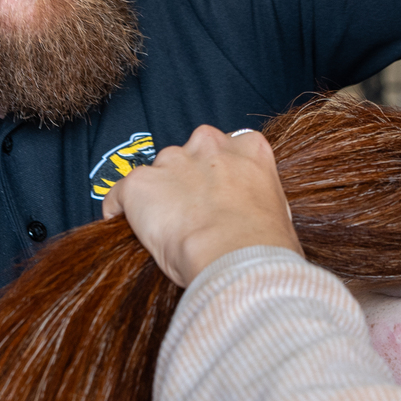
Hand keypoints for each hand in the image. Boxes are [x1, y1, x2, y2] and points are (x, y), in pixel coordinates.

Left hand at [103, 126, 300, 285]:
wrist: (236, 256)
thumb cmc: (265, 245)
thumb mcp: (279, 212)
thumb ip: (260, 199)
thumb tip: (254, 217)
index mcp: (249, 147)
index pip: (228, 148)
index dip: (220, 175)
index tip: (218, 197)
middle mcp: (209, 144)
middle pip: (189, 156)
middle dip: (186, 180)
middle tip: (191, 215)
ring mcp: (172, 160)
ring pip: (157, 174)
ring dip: (158, 196)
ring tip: (166, 231)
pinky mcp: (139, 183)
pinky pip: (120, 194)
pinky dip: (120, 209)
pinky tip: (127, 229)